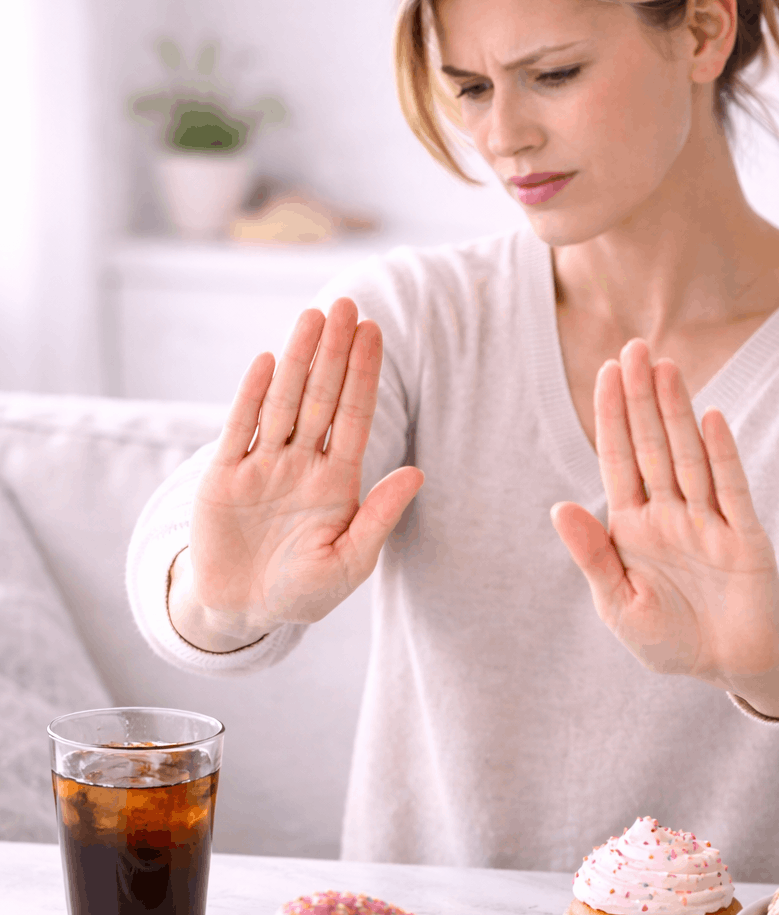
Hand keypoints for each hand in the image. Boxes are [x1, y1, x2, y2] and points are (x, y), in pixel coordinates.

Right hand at [185, 298, 422, 636]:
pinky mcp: (224, 477)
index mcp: (337, 480)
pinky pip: (240, 430)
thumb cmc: (303, 589)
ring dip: (298, 361)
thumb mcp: (350, 561)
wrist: (243, 609)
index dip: (365, 375)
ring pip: (283, 403)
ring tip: (314, 317)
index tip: (375, 332)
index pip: (355, 416)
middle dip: (336, 353)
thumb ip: (379, 517)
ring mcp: (263, 466)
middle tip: (348, 305)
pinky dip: (251, 397)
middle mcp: (302, 463)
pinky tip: (267, 362)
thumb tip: (418, 473)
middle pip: (322, 397)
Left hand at [550, 338, 778, 687]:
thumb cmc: (668, 637)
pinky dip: (721, 454)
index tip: (604, 373)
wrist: (729, 665)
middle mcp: (668, 514)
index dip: (611, 417)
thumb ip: (592, 556)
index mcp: (632, 527)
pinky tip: (710, 418)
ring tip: (666, 368)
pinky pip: (731, 489)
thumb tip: (560, 507)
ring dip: (676, 413)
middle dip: (641, 398)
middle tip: (634, 348)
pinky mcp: (744, 536)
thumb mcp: (618, 604)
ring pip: (688, 455)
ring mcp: (707, 521)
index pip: (618, 460)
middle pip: (651, 445)